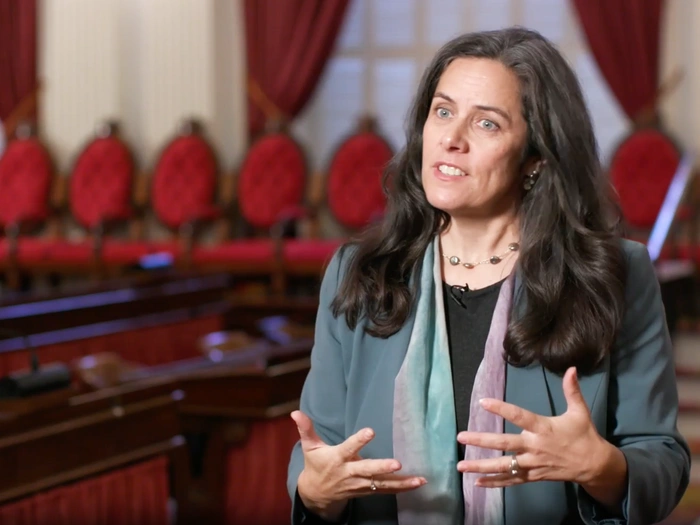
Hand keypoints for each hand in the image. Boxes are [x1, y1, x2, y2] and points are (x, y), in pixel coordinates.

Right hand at [292, 410, 426, 520]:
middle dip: (382, 467)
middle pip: (368, 470)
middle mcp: (350, 472)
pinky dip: (403, 488)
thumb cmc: (316, 465)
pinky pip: (387, 490)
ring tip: (419, 479)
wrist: (317, 494)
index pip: (348, 448)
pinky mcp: (368, 490)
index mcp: (337, 458)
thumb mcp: (309, 447)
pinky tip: (419, 484)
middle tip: (397, 463)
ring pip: (382, 484)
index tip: (370, 431)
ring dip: (401, 482)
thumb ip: (306, 428)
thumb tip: (295, 411)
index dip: (359, 440)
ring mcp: (360, 484)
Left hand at [456, 367, 609, 487]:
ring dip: (482, 466)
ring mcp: (533, 464)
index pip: (519, 416)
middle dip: (481, 440)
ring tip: (461, 466)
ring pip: (504, 466)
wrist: (594, 465)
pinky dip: (494, 482)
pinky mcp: (533, 476)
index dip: (501, 408)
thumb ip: (572, 390)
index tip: (483, 402)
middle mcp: (535, 447)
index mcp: (544, 428)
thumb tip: (571, 368)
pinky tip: (477, 482)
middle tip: (461, 437)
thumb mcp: (579, 411)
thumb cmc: (584, 435)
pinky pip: (511, 481)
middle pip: (504, 444)